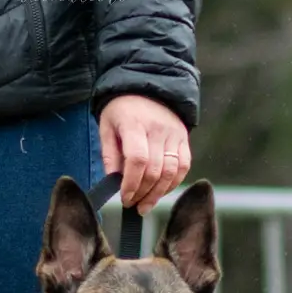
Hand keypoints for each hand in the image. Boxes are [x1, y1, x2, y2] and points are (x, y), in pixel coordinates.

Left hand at [99, 95, 191, 212]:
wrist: (147, 87)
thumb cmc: (122, 110)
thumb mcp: (107, 127)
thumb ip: (110, 154)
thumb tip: (114, 182)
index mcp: (134, 124)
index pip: (138, 160)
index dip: (131, 184)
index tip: (124, 198)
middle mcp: (158, 128)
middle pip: (155, 170)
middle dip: (142, 193)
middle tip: (132, 205)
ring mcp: (174, 134)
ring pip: (171, 172)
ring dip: (158, 193)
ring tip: (145, 205)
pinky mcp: (184, 139)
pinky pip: (183, 167)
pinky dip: (173, 184)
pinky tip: (160, 192)